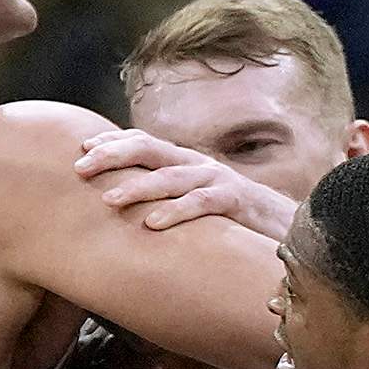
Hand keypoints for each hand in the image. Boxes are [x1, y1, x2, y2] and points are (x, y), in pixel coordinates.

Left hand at [71, 127, 298, 239]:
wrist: (289, 226)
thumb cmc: (234, 218)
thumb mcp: (195, 203)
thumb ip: (167, 198)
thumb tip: (128, 210)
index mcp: (185, 162)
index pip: (143, 143)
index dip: (112, 142)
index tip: (80, 149)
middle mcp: (197, 164)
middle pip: (149, 150)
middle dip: (113, 155)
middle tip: (80, 167)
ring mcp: (217, 180)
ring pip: (170, 178)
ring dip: (137, 188)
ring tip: (109, 201)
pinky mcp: (235, 201)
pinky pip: (201, 204)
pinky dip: (175, 213)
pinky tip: (152, 225)